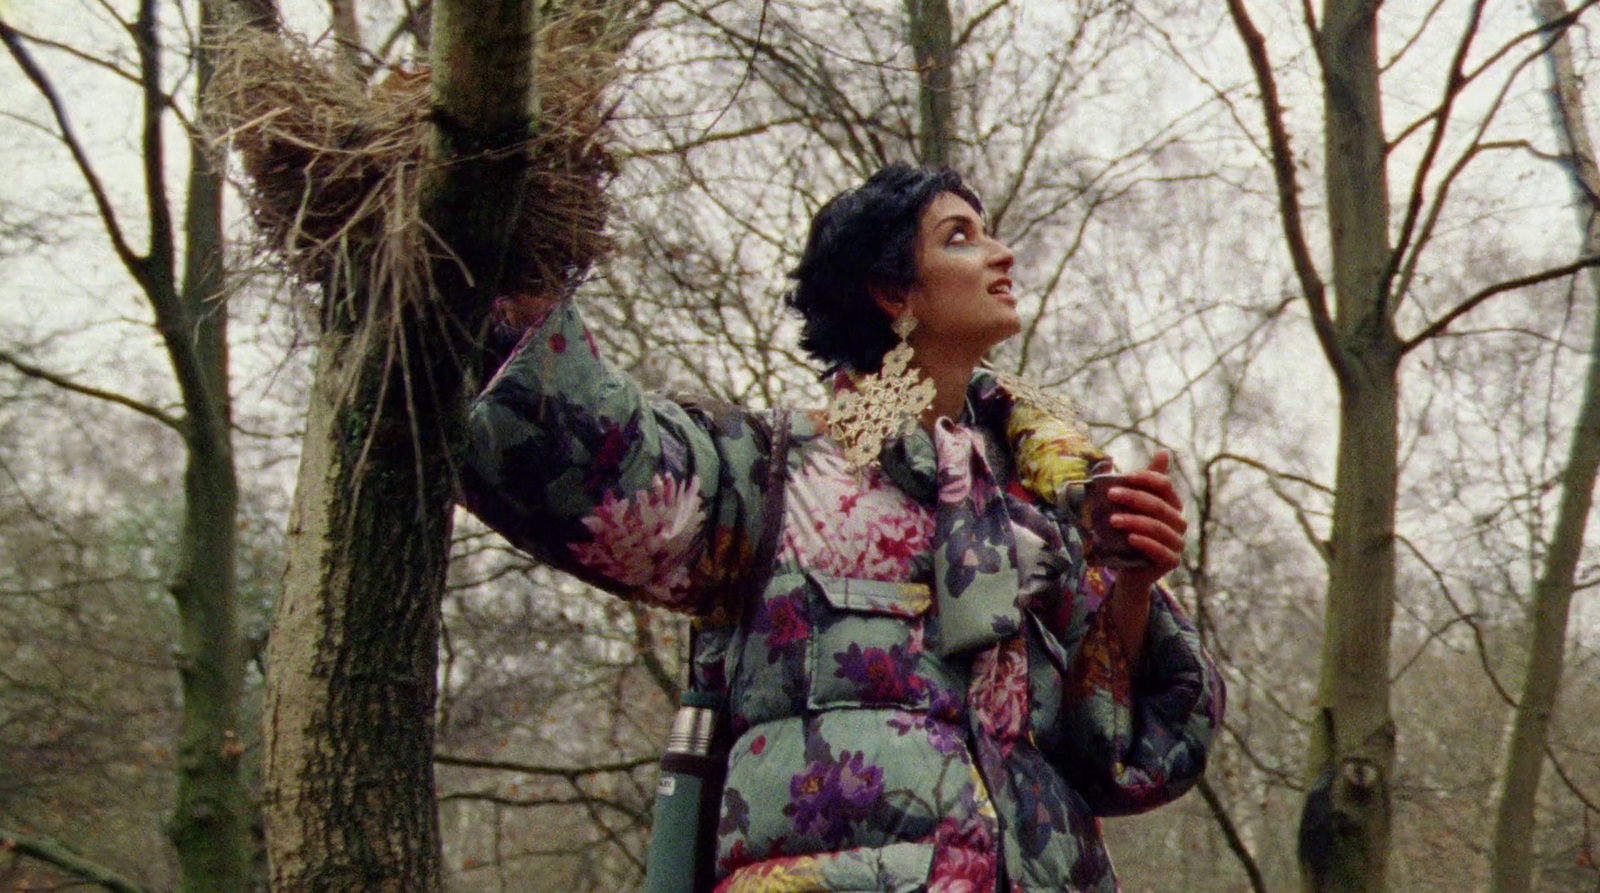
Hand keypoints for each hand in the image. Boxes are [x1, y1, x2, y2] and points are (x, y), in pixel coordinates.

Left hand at [1104, 450, 1186, 592]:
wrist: (1128, 567)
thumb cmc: (1129, 531)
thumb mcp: (1130, 507)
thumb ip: (1140, 483)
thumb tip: (1162, 451)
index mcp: (1172, 504)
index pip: (1164, 485)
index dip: (1146, 478)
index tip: (1125, 476)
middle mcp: (1179, 522)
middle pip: (1158, 505)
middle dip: (1133, 497)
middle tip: (1110, 494)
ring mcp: (1177, 542)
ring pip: (1158, 528)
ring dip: (1134, 521)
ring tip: (1112, 520)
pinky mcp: (1172, 561)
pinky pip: (1161, 551)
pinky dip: (1145, 543)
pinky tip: (1130, 538)